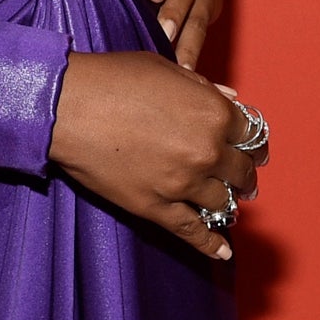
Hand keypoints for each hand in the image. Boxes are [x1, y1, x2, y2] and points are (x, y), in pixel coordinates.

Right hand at [46, 50, 258, 260]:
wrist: (66, 106)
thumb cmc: (111, 78)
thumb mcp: (162, 68)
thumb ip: (201, 86)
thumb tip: (229, 99)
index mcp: (213, 112)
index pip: (252, 134)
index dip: (252, 142)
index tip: (251, 148)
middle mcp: (206, 150)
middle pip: (242, 171)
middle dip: (244, 174)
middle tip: (242, 178)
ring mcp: (183, 183)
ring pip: (222, 203)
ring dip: (227, 202)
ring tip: (224, 202)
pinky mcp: (157, 207)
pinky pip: (192, 231)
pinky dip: (211, 243)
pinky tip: (222, 251)